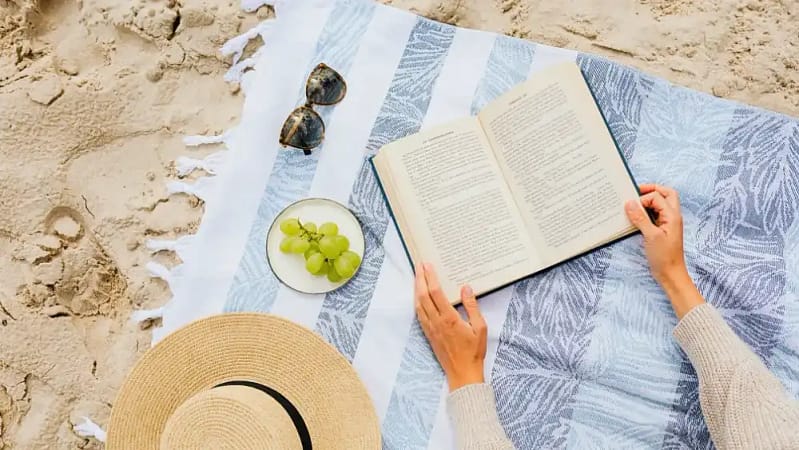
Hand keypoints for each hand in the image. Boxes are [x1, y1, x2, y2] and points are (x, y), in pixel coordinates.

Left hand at [415, 263, 486, 391]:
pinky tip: (418, 297)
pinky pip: (419, 314)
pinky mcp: (428, 334)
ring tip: (417, 276)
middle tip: (419, 265)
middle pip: (423, 296)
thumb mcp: (480, 327)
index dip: (430, 277)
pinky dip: (417, 302)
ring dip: (416, 289)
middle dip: (420, 278)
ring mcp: (430, 328)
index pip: (436, 293)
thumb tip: (466, 288)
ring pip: (418, 304)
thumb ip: (472, 306)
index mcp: (449, 318)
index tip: (427, 265)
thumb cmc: (474, 352)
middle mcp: (436, 322)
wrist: (463, 373)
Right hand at [624, 184, 703, 317]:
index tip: (631, 206)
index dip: (643, 199)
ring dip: (649, 200)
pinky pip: (655, 215)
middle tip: (636, 191)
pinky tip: (636, 217)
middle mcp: (672, 217)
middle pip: (666, 194)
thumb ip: (640, 218)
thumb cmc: (664, 257)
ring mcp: (668, 223)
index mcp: (672, 216)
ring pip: (661, 204)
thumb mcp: (651, 236)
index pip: (657, 197)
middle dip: (652, 190)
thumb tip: (629, 203)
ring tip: (635, 203)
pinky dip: (646, 212)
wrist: (671, 274)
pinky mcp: (662, 230)